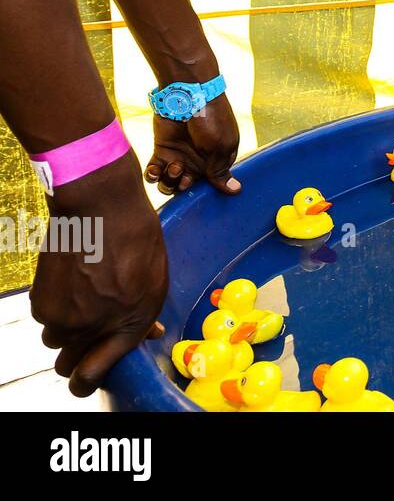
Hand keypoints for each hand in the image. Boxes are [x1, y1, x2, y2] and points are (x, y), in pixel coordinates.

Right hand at [30, 157, 167, 396]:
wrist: (101, 207)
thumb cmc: (136, 239)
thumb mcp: (156, 279)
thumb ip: (145, 314)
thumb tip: (147, 334)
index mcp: (129, 326)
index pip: (94, 375)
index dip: (87, 381)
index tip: (84, 379)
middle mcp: (93, 329)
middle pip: (68, 364)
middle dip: (75, 356)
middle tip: (85, 337)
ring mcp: (64, 317)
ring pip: (55, 339)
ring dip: (64, 328)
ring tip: (82, 299)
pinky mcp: (41, 301)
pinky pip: (44, 317)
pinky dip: (54, 306)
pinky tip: (70, 282)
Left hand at [145, 93, 240, 194]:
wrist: (188, 95)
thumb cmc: (211, 119)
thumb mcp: (221, 146)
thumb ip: (221, 171)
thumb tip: (235, 190)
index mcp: (217, 161)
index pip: (212, 184)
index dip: (204, 190)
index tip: (199, 186)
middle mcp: (198, 161)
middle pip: (189, 188)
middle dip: (185, 187)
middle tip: (185, 177)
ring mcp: (180, 156)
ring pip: (171, 183)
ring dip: (170, 182)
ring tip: (174, 167)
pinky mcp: (162, 151)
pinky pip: (154, 172)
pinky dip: (153, 175)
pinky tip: (156, 169)